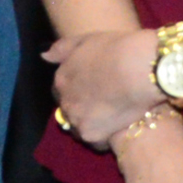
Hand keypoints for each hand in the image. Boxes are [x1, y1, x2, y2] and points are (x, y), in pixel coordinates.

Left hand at [44, 28, 164, 146]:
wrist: (138, 69)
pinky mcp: (91, 134)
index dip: (78, 91)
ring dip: (92, 124)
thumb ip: (63, 49)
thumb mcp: (87, 40)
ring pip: (80, 126)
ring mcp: (76, 118)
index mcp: (62, 78)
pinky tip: (119, 131)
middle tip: (106, 105)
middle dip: (83, 109)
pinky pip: (96, 142)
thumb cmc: (117, 49)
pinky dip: (106, 139)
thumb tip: (45, 56)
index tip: (94, 91)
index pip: (62, 91)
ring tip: (113, 119)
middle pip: (70, 110)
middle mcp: (64, 100)